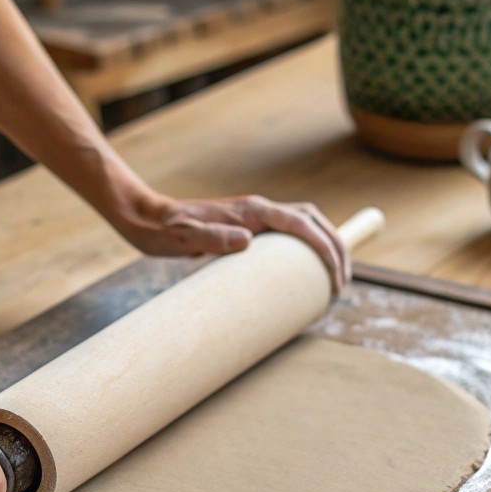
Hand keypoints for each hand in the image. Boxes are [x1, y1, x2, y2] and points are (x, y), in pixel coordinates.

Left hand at [112, 193, 350, 290]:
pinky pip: (288, 233)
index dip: (323, 246)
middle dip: (335, 246)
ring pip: (304, 223)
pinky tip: (306, 272)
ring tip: (334, 278)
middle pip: (312, 219)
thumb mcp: (183, 237)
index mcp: (250, 210)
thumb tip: (246, 241)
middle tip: (343, 282)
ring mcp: (254, 217)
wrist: (148, 219)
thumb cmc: (163, 231)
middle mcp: (257, 209)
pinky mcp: (248, 228)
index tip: (335, 273)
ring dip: (325, 244)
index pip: (300, 222)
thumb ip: (211, 238)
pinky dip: (307, 247)